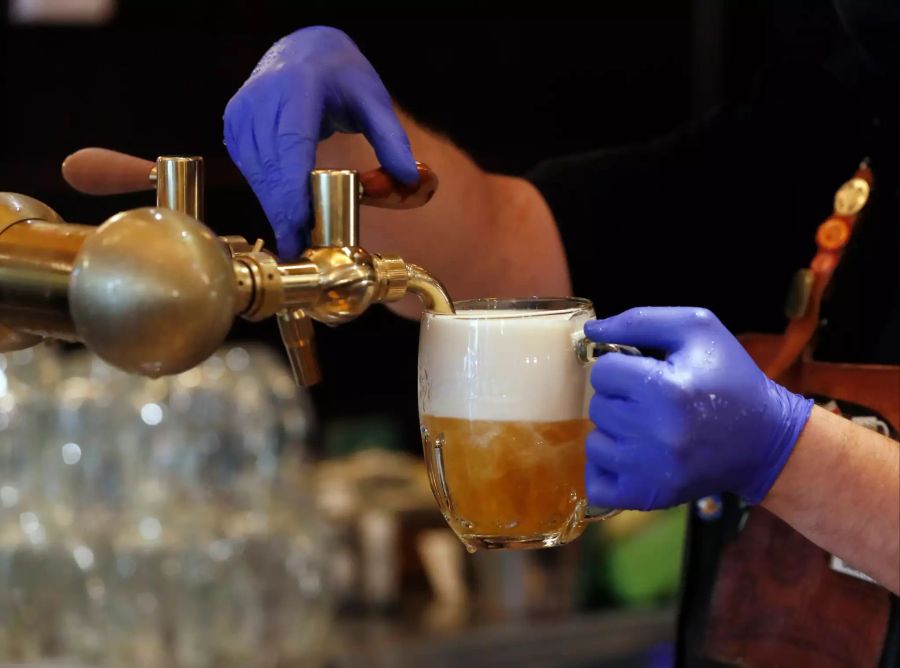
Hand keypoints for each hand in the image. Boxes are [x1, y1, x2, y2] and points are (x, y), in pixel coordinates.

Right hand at [223, 26, 417, 257]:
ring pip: (256, 171)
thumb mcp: (374, 101)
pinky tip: (284, 211)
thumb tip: (408, 179)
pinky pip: (249, 167)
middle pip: (270, 166)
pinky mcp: (235, 123)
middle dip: (284, 211)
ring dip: (274, 207)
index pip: (291, 145)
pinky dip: (266, 192)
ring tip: (294, 238)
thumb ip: (392, 140)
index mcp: (299, 86)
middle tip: (299, 248)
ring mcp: (243, 110)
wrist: (303, 51)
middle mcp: (263, 96)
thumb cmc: (341, 76)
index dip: (292, 191)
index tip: (299, 227)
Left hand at [583, 307, 812, 509]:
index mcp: (668, 388)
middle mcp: (656, 432)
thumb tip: (590, 331)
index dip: (623, 367)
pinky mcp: (649, 496)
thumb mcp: (697, 329)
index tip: (648, 373)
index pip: (604, 371)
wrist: (766, 441)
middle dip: (620, 399)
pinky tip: (635, 456)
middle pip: (598, 406)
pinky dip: (609, 468)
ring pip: (595, 442)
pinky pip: (596, 482)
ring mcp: (651, 470)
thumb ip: (639, 321)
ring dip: (615, 433)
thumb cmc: (730, 377)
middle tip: (653, 401)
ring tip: (649, 428)